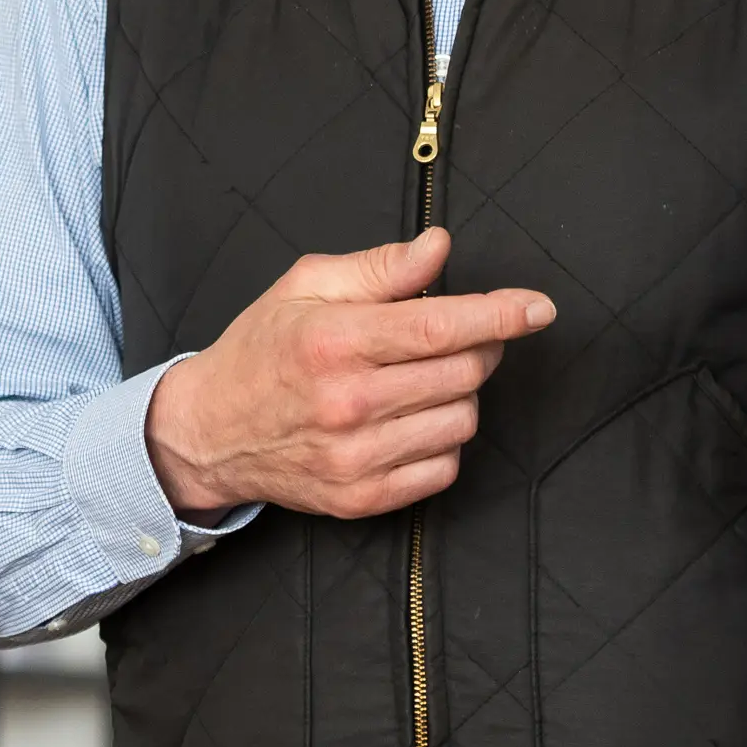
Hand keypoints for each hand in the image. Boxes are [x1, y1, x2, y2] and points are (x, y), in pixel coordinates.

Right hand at [143, 228, 554, 519]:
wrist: (209, 431)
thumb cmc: (261, 349)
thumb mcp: (305, 287)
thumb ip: (379, 268)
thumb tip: (439, 248)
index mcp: (333, 341)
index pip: (440, 327)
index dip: (499, 315)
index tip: (537, 307)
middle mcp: (347, 403)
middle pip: (462, 374)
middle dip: (479, 346)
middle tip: (457, 334)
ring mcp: (355, 458)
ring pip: (461, 421)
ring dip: (460, 394)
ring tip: (422, 379)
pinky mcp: (362, 498)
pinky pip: (443, 469)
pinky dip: (442, 440)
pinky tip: (412, 420)